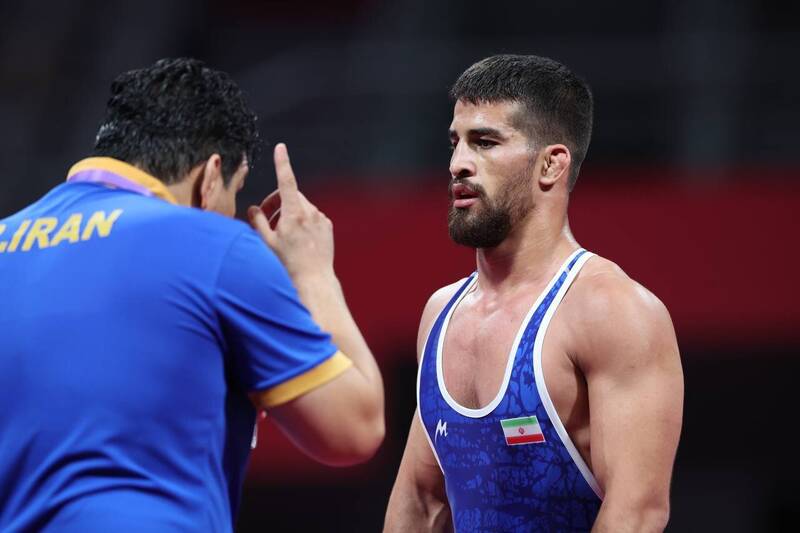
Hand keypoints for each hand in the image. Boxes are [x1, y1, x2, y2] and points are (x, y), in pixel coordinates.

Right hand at [248, 143, 334, 280]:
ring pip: (301, 206)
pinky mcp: (327, 226)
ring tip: (281, 234)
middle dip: (277, 203)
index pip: (286, 182)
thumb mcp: (266, 243)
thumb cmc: (288, 264)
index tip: (280, 148)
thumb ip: (257, 222)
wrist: (314, 280)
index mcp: (294, 214)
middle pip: (291, 196)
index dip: (282, 163)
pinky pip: (312, 216)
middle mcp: (310, 213)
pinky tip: (297, 239)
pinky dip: (302, 221)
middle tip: (266, 219)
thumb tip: (252, 208)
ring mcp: (321, 219)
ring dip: (289, 213)